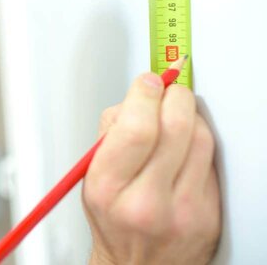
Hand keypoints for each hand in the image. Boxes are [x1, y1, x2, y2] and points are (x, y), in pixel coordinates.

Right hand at [82, 73, 220, 264]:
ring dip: (189, 114)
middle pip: (175, 126)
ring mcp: (183, 210)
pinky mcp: (209, 214)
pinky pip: (212, 159)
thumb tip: (136, 98)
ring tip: (175, 115)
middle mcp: (146, 202)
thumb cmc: (112, 221)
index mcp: (108, 189)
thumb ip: (109, 135)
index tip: (149, 80)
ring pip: (200, 137)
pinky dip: (199, 141)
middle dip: (173, 94)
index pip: (136, 128)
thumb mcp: (90, 179)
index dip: (145, 93)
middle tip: (167, 89)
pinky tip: (185, 144)